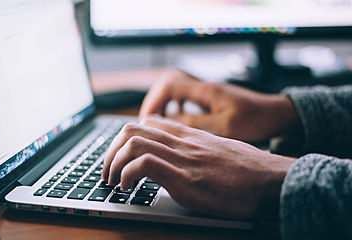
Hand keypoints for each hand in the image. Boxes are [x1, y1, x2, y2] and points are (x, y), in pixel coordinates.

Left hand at [102, 116, 294, 219]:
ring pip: (133, 142)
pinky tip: (128, 188)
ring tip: (112, 181)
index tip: (121, 155)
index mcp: (190, 136)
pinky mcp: (186, 179)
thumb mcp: (220, 151)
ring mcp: (183, 158)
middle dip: (111, 150)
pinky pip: (144, 164)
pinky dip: (127, 175)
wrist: (274, 180)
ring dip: (113, 163)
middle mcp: (183, 142)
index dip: (126, 137)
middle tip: (108, 171)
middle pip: (132, 129)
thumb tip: (183, 159)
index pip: (148, 122)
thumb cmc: (251, 170)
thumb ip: (198, 150)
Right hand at [140, 68, 300, 141]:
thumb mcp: (225, 126)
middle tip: (148, 124)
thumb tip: (168, 122)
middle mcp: (204, 88)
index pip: (169, 86)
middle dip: (154, 104)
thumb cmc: (256, 120)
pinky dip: (175, 109)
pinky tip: (176, 122)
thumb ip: (195, 123)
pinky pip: (185, 100)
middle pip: (167, 87)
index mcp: (206, 91)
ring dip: (163, 107)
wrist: (276, 114)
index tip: (147, 120)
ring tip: (157, 125)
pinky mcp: (210, 100)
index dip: (154, 102)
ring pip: (175, 93)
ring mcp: (207, 93)